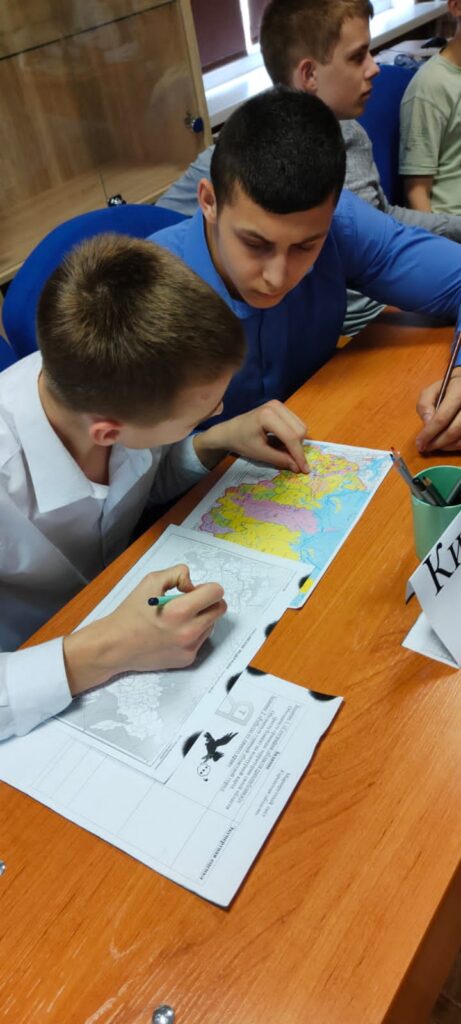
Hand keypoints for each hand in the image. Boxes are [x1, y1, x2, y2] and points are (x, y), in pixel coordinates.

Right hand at [64, 564, 225, 693]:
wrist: (115, 645)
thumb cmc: (130, 613)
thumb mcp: (151, 581)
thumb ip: (178, 574)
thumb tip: (193, 585)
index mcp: (180, 611)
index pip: (216, 593)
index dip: (207, 587)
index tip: (194, 590)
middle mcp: (189, 632)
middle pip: (220, 609)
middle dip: (208, 601)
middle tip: (190, 601)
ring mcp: (189, 648)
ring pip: (211, 624)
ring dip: (201, 617)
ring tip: (178, 618)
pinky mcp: (187, 659)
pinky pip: (201, 640)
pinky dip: (193, 632)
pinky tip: (174, 632)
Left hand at [195, 400, 307, 472]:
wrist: (229, 431)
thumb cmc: (241, 442)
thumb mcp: (259, 453)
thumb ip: (280, 459)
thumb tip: (298, 467)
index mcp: (268, 416)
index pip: (291, 437)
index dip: (299, 455)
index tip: (304, 469)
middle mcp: (276, 406)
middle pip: (300, 430)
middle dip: (298, 448)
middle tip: (292, 462)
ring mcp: (279, 405)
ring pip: (300, 426)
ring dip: (297, 442)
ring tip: (285, 451)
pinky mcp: (280, 407)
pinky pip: (296, 423)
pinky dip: (294, 436)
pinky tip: (284, 443)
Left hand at [416, 367, 460, 451]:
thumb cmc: (448, 389)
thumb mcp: (432, 391)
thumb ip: (425, 405)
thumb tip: (427, 424)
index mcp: (458, 391)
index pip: (442, 417)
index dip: (429, 433)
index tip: (419, 443)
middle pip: (454, 430)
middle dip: (437, 443)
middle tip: (426, 447)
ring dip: (447, 447)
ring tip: (436, 445)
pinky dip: (456, 446)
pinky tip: (448, 443)